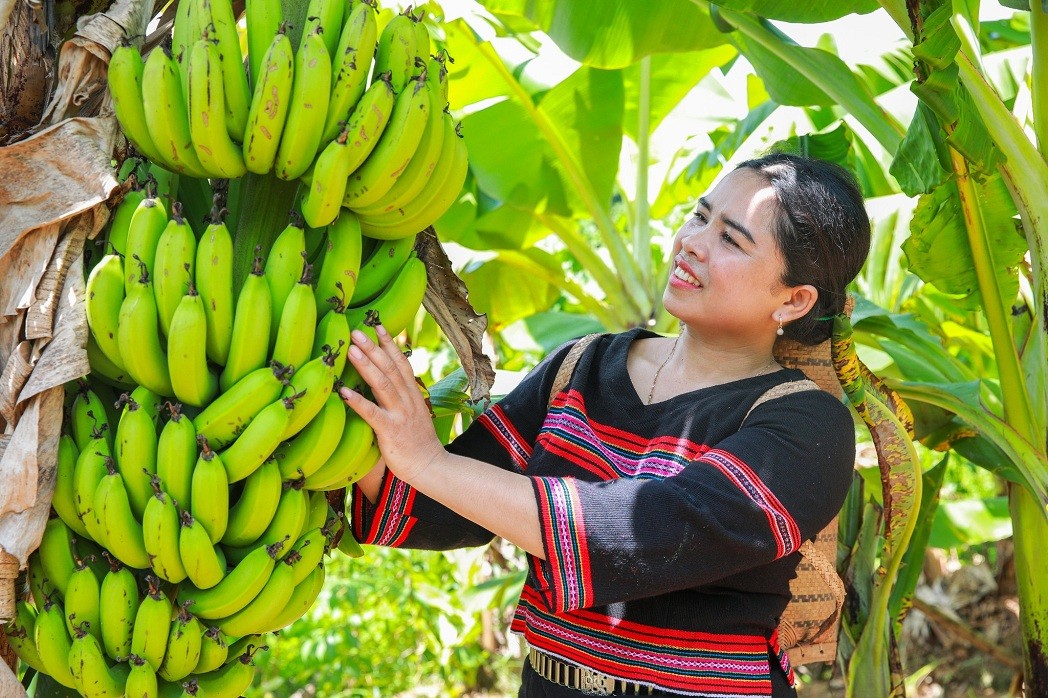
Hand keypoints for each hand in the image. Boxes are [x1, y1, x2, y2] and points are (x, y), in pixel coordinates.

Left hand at [338, 325, 446, 482]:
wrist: (430, 466)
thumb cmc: (418, 442)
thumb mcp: (413, 414)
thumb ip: (402, 397)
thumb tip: (386, 382)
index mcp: (412, 394)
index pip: (401, 363)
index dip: (389, 344)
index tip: (378, 326)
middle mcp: (407, 400)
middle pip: (390, 368)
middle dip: (373, 348)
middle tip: (357, 331)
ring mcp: (400, 414)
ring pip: (382, 384)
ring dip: (366, 365)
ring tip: (351, 350)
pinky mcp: (390, 430)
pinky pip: (372, 413)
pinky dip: (357, 401)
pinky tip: (343, 391)